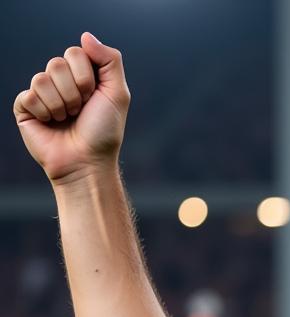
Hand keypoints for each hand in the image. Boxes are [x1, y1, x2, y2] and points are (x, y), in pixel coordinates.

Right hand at [13, 34, 129, 183]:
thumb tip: (85, 36)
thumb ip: (110, 61)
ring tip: (67, 120)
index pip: (75, 52)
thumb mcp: (118, 95)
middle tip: (80, 112)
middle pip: (57, 64)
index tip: (94, 97)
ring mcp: (42, 93)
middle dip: (74, 92)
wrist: (87, 162)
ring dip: (61, 105)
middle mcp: (60, 82)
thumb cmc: (104, 132)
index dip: (86, 77)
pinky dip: (44, 112)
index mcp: (81, 75)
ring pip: (41, 79)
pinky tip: (51, 123)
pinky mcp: (25, 107)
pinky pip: (29, 95)